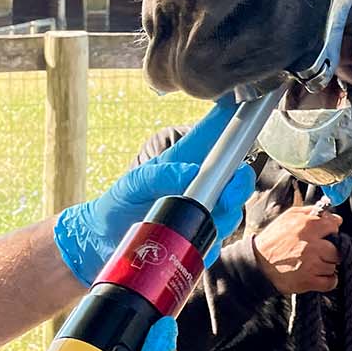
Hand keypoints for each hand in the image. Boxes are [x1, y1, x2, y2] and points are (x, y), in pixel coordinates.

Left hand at [54, 99, 256, 283]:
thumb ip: (159, 174)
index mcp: (186, 160)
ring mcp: (201, 213)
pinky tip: (195, 240)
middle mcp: (200, 186)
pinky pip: (213, 242)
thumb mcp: (133, 181)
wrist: (102, 240)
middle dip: (240, 179)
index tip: (248, 108)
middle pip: (236, 177)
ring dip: (225, 212)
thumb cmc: (120, 200)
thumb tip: (190, 172)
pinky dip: (207, 242)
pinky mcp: (197, 241)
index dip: (236, 121)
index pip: (217, 135)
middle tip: (233, 183)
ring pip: (231, 210)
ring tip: (206, 213)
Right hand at [253, 205, 342, 293]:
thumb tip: (334, 217)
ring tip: (316, 264)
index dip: (331, 231)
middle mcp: (312, 245)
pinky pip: (331, 282)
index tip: (326, 235)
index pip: (334, 226)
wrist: (257, 264)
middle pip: (337, 249)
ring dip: (327, 265)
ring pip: (334, 265)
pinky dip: (329, 280)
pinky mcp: (308, 281)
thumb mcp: (288, 217)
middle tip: (322, 252)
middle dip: (331, 251)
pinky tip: (319, 275)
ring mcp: (311, 265)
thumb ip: (311, 213)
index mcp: (307, 226)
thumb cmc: (273, 240)